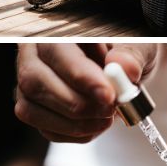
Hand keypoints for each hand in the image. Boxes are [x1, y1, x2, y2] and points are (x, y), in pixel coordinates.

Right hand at [14, 43, 159, 143]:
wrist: (121, 70)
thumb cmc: (124, 51)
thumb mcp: (138, 45)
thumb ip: (132, 53)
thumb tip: (123, 66)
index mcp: (56, 31)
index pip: (57, 51)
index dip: (80, 76)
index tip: (108, 94)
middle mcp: (33, 56)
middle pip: (35, 82)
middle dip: (76, 104)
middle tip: (110, 110)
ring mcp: (28, 85)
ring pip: (32, 109)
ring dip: (73, 123)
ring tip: (107, 119)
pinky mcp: (33, 109)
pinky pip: (43, 128)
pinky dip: (72, 133)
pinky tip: (96, 126)